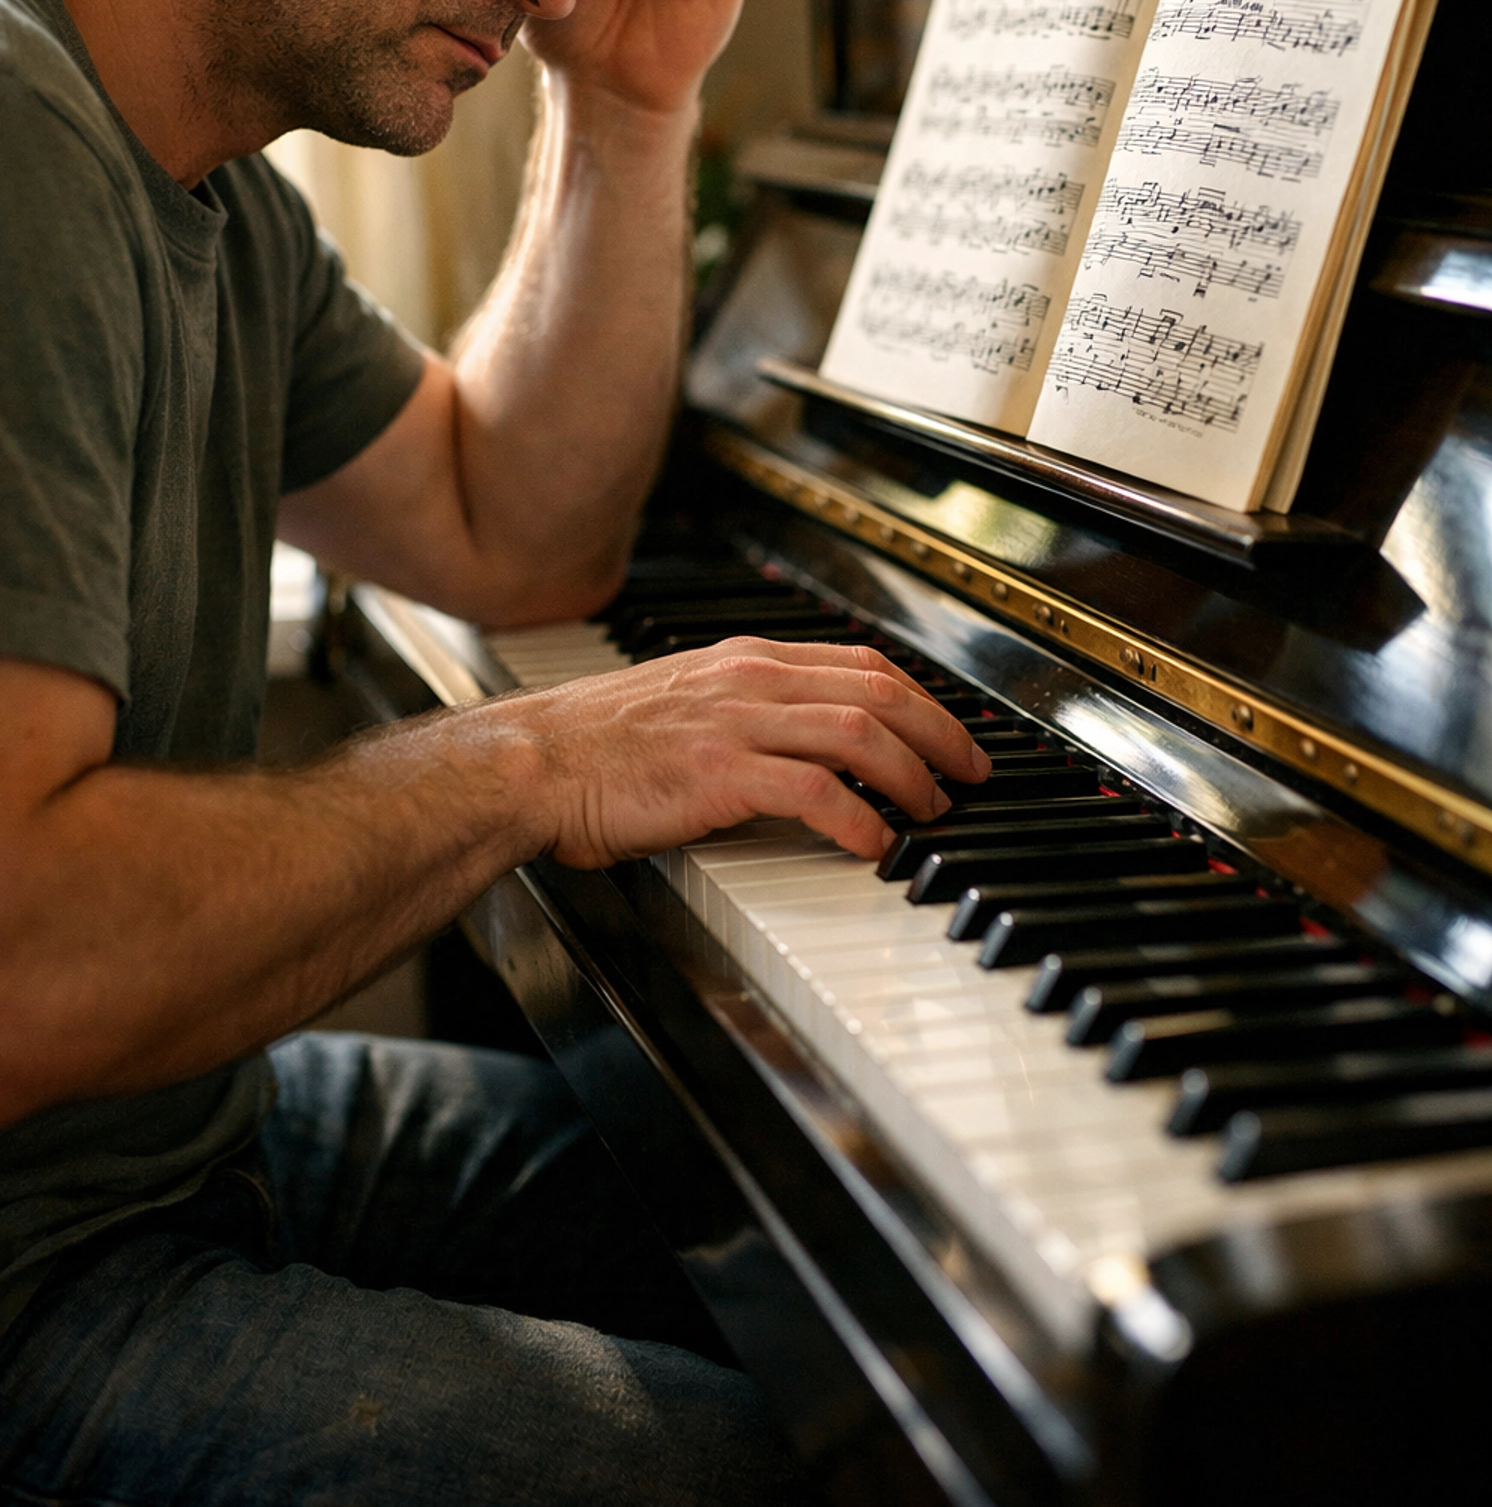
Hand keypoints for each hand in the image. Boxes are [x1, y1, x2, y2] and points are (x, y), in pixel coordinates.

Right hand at [490, 637, 989, 868]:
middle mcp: (750, 680)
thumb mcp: (685, 706)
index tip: (953, 734)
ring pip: (860, 733)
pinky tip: (874, 845)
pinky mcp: (720, 773)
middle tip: (972, 775)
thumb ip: (745, 714)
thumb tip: (805, 748)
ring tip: (933, 812)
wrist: (533, 762)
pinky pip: (814, 790)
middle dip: (941, 734)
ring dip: (912, 776)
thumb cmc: (596, 748)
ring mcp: (736, 723)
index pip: (860, 664)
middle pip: (879, 692)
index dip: (920, 699)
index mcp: (745, 661)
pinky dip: (859, 819)